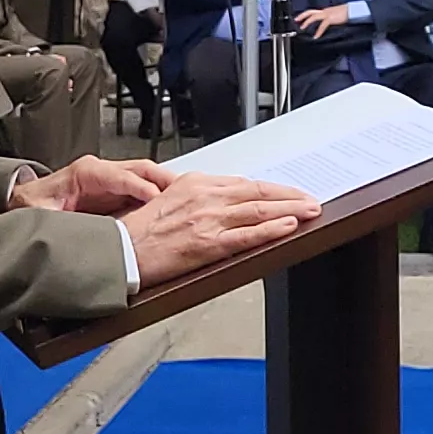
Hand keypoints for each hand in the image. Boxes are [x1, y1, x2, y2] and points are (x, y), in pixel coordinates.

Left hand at [10, 154, 170, 216]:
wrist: (27, 206)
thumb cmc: (35, 206)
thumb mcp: (41, 213)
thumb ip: (54, 218)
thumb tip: (66, 229)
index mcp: (86, 173)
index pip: (120, 175)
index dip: (138, 186)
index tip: (156, 198)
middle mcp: (103, 173)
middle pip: (141, 170)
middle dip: (164, 180)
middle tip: (185, 193)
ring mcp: (112, 182)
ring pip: (147, 178)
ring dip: (167, 188)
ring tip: (187, 200)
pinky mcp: (117, 195)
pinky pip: (144, 191)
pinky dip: (161, 198)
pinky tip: (173, 208)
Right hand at [121, 173, 317, 284]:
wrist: (121, 249)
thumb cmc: (139, 230)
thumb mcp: (169, 199)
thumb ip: (198, 198)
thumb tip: (222, 202)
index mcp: (196, 183)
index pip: (244, 183)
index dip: (270, 189)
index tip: (287, 193)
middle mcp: (205, 196)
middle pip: (257, 192)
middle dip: (289, 196)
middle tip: (311, 200)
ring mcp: (208, 219)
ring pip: (259, 210)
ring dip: (290, 210)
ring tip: (310, 211)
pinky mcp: (208, 243)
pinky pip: (247, 235)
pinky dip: (271, 229)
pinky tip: (288, 226)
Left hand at [297, 5, 347, 36]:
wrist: (353, 10)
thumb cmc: (347, 13)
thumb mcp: (336, 15)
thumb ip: (330, 19)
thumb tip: (327, 24)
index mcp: (326, 11)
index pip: (313, 12)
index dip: (306, 15)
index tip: (300, 18)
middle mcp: (325, 11)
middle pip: (310, 12)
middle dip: (302, 16)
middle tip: (296, 20)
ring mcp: (328, 14)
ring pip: (314, 16)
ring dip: (307, 22)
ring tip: (302, 28)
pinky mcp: (331, 18)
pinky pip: (322, 25)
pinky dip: (318, 31)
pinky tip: (316, 36)